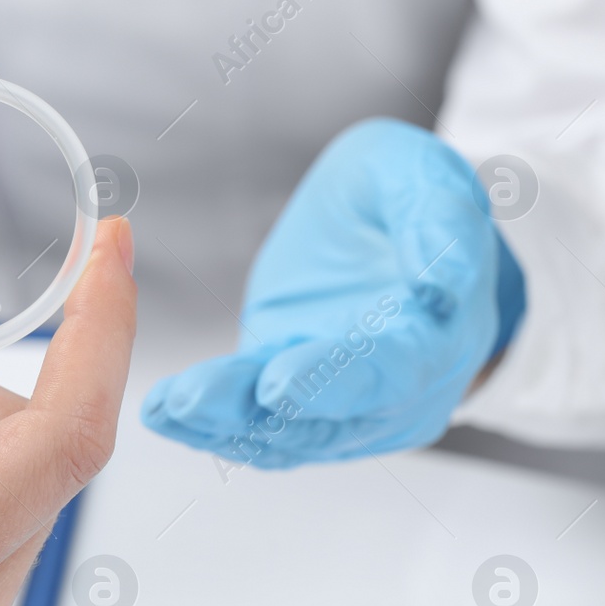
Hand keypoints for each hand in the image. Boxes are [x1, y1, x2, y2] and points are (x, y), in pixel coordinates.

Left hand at [141, 118, 524, 468]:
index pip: (395, 372)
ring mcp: (342, 406)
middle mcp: (395, 391)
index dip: (337, 380)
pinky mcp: (292, 399)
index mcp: (438, 338)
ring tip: (168, 406)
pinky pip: (254, 424)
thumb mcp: (424, 174)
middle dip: (257, 413)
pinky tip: (162, 411)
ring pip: (285, 431)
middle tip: (195, 400)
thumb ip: (438, 216)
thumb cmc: (406, 202)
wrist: (386, 233)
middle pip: (329, 417)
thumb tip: (442, 282)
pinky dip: (208, 424)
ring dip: (222, 424)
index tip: (280, 382)